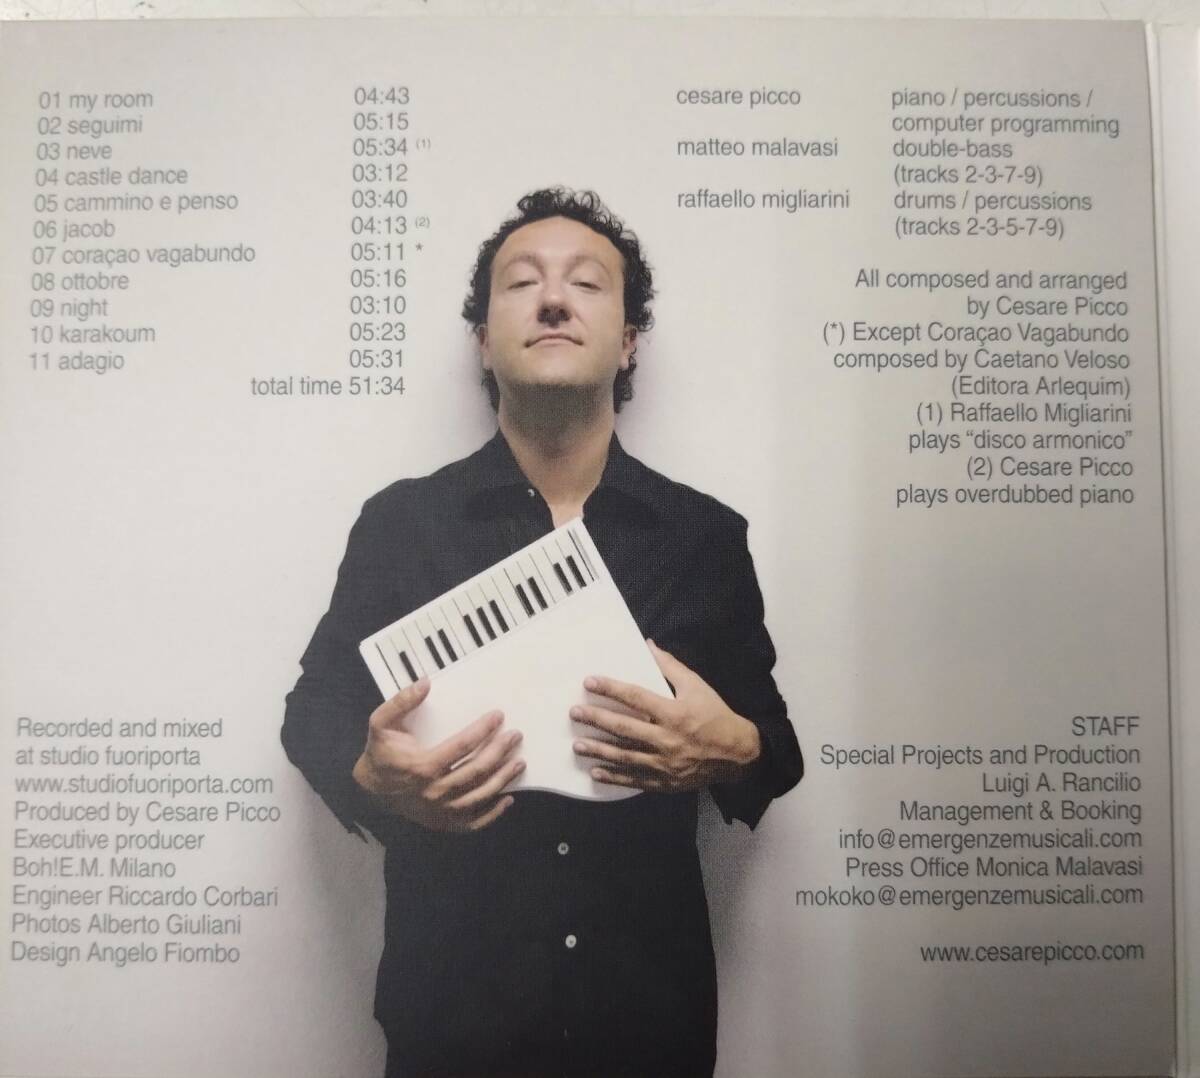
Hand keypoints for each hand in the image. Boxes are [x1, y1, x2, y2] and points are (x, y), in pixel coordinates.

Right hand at [352, 678, 523, 831]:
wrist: (371, 791)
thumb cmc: (381, 754)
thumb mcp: (381, 723)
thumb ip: (401, 702)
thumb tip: (425, 682)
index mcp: (422, 766)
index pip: (461, 746)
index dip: (482, 730)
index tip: (498, 716)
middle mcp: (434, 791)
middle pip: (476, 771)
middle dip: (499, 752)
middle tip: (515, 736)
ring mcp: (440, 811)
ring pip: (479, 796)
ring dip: (502, 779)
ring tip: (519, 762)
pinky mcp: (444, 823)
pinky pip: (473, 822)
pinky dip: (493, 812)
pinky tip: (508, 798)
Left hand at [570, 641, 760, 792]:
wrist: (738, 754)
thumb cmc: (716, 715)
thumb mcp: (697, 686)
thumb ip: (670, 667)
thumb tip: (648, 645)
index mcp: (674, 714)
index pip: (636, 698)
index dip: (611, 689)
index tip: (589, 683)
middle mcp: (667, 739)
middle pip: (624, 728)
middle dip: (597, 720)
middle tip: (574, 714)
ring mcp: (665, 763)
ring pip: (625, 756)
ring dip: (599, 750)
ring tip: (577, 745)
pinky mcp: (665, 781)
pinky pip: (635, 780)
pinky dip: (614, 777)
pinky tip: (596, 772)